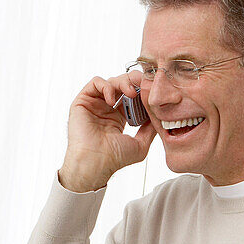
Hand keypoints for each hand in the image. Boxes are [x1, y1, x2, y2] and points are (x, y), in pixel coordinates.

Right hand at [59, 73, 156, 191]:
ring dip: (123, 82)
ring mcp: (94, 104)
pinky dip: (106, 85)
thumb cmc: (114, 158)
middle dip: (135, 82)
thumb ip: (151, 129)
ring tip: (130, 93)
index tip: (151, 91)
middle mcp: (106, 108)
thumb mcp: (141, 144)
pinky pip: (95, 82)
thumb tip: (160, 116)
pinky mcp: (83, 101)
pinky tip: (112, 100)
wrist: (95, 163)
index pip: (133, 95)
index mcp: (119, 116)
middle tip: (143, 87)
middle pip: (123, 84)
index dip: (143, 90)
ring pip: (111, 81)